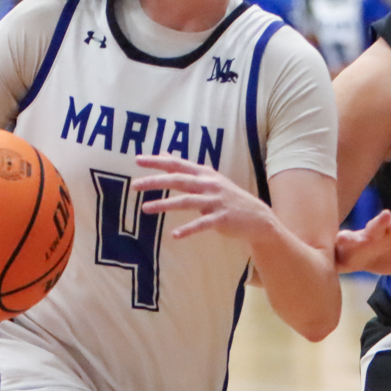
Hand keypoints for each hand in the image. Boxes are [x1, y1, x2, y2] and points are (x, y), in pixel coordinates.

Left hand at [131, 155, 276, 242]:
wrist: (256, 217)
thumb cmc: (227, 197)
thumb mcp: (208, 179)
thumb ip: (186, 170)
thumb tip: (165, 155)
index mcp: (204, 174)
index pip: (177, 164)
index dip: (158, 161)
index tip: (138, 159)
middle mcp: (209, 184)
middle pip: (178, 180)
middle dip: (155, 181)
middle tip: (134, 185)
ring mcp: (215, 201)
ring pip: (186, 201)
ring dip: (164, 204)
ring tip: (145, 208)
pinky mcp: (221, 219)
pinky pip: (201, 224)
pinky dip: (188, 229)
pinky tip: (174, 236)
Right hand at [335, 201, 390, 274]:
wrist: (356, 260)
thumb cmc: (385, 255)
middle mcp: (388, 231)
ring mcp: (369, 236)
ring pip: (374, 227)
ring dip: (379, 221)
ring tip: (386, 215)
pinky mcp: (351, 243)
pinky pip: (347, 240)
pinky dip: (346, 238)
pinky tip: (345, 237)